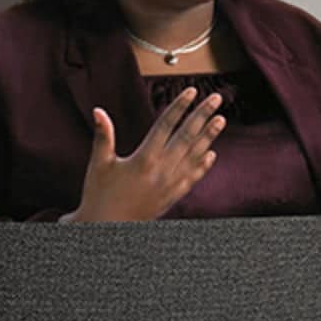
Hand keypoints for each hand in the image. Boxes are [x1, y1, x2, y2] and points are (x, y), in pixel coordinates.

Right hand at [62, 88, 222, 222]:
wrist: (106, 229)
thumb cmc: (99, 196)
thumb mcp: (99, 164)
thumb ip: (103, 135)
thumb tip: (98, 111)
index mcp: (144, 158)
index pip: (167, 124)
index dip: (180, 106)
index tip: (192, 91)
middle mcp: (162, 170)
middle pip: (187, 136)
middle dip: (203, 115)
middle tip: (217, 99)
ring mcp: (170, 184)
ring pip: (194, 155)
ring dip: (209, 137)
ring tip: (221, 120)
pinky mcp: (172, 197)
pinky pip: (192, 178)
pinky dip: (203, 165)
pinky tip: (211, 154)